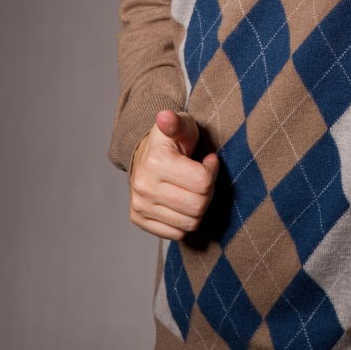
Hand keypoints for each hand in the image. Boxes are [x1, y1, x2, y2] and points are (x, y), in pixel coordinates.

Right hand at [129, 110, 218, 239]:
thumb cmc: (172, 140)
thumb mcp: (181, 125)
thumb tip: (165, 117)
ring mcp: (140, 205)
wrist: (145, 153)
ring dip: (197, 208)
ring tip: (192, 189)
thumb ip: (176, 122)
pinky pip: (176, 234)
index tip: (208, 160)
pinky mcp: (139, 219)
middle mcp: (144, 186)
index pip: (203, 182)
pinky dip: (184, 220)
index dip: (212, 171)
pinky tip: (181, 202)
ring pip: (189, 223)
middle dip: (207, 192)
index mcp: (156, 161)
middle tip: (202, 177)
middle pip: (198, 206)